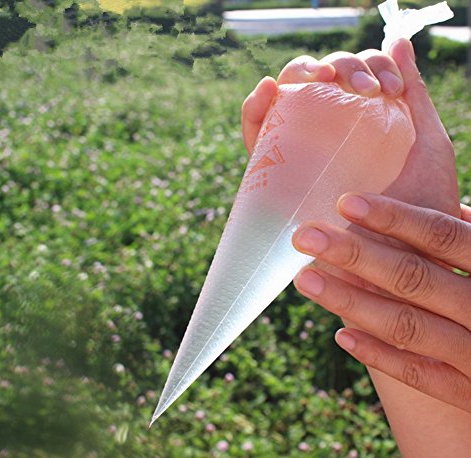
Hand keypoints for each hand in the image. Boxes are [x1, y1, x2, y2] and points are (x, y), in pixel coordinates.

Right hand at [241, 39, 459, 217]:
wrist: (397, 261)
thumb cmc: (421, 207)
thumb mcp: (427, 145)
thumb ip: (415, 96)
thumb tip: (399, 41)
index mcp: (362, 121)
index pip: (353, 77)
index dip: (366, 67)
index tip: (389, 88)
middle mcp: (329, 132)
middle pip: (321, 81)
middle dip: (339, 67)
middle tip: (363, 89)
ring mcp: (301, 150)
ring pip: (288, 98)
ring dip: (298, 74)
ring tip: (319, 76)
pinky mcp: (276, 172)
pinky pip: (257, 133)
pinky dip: (256, 106)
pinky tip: (268, 89)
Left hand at [292, 193, 470, 412]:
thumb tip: (446, 205)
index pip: (442, 236)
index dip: (394, 218)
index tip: (345, 203)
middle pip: (414, 277)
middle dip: (355, 254)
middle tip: (305, 236)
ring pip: (408, 327)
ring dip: (352, 302)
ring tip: (306, 281)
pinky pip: (421, 376)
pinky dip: (380, 355)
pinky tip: (342, 337)